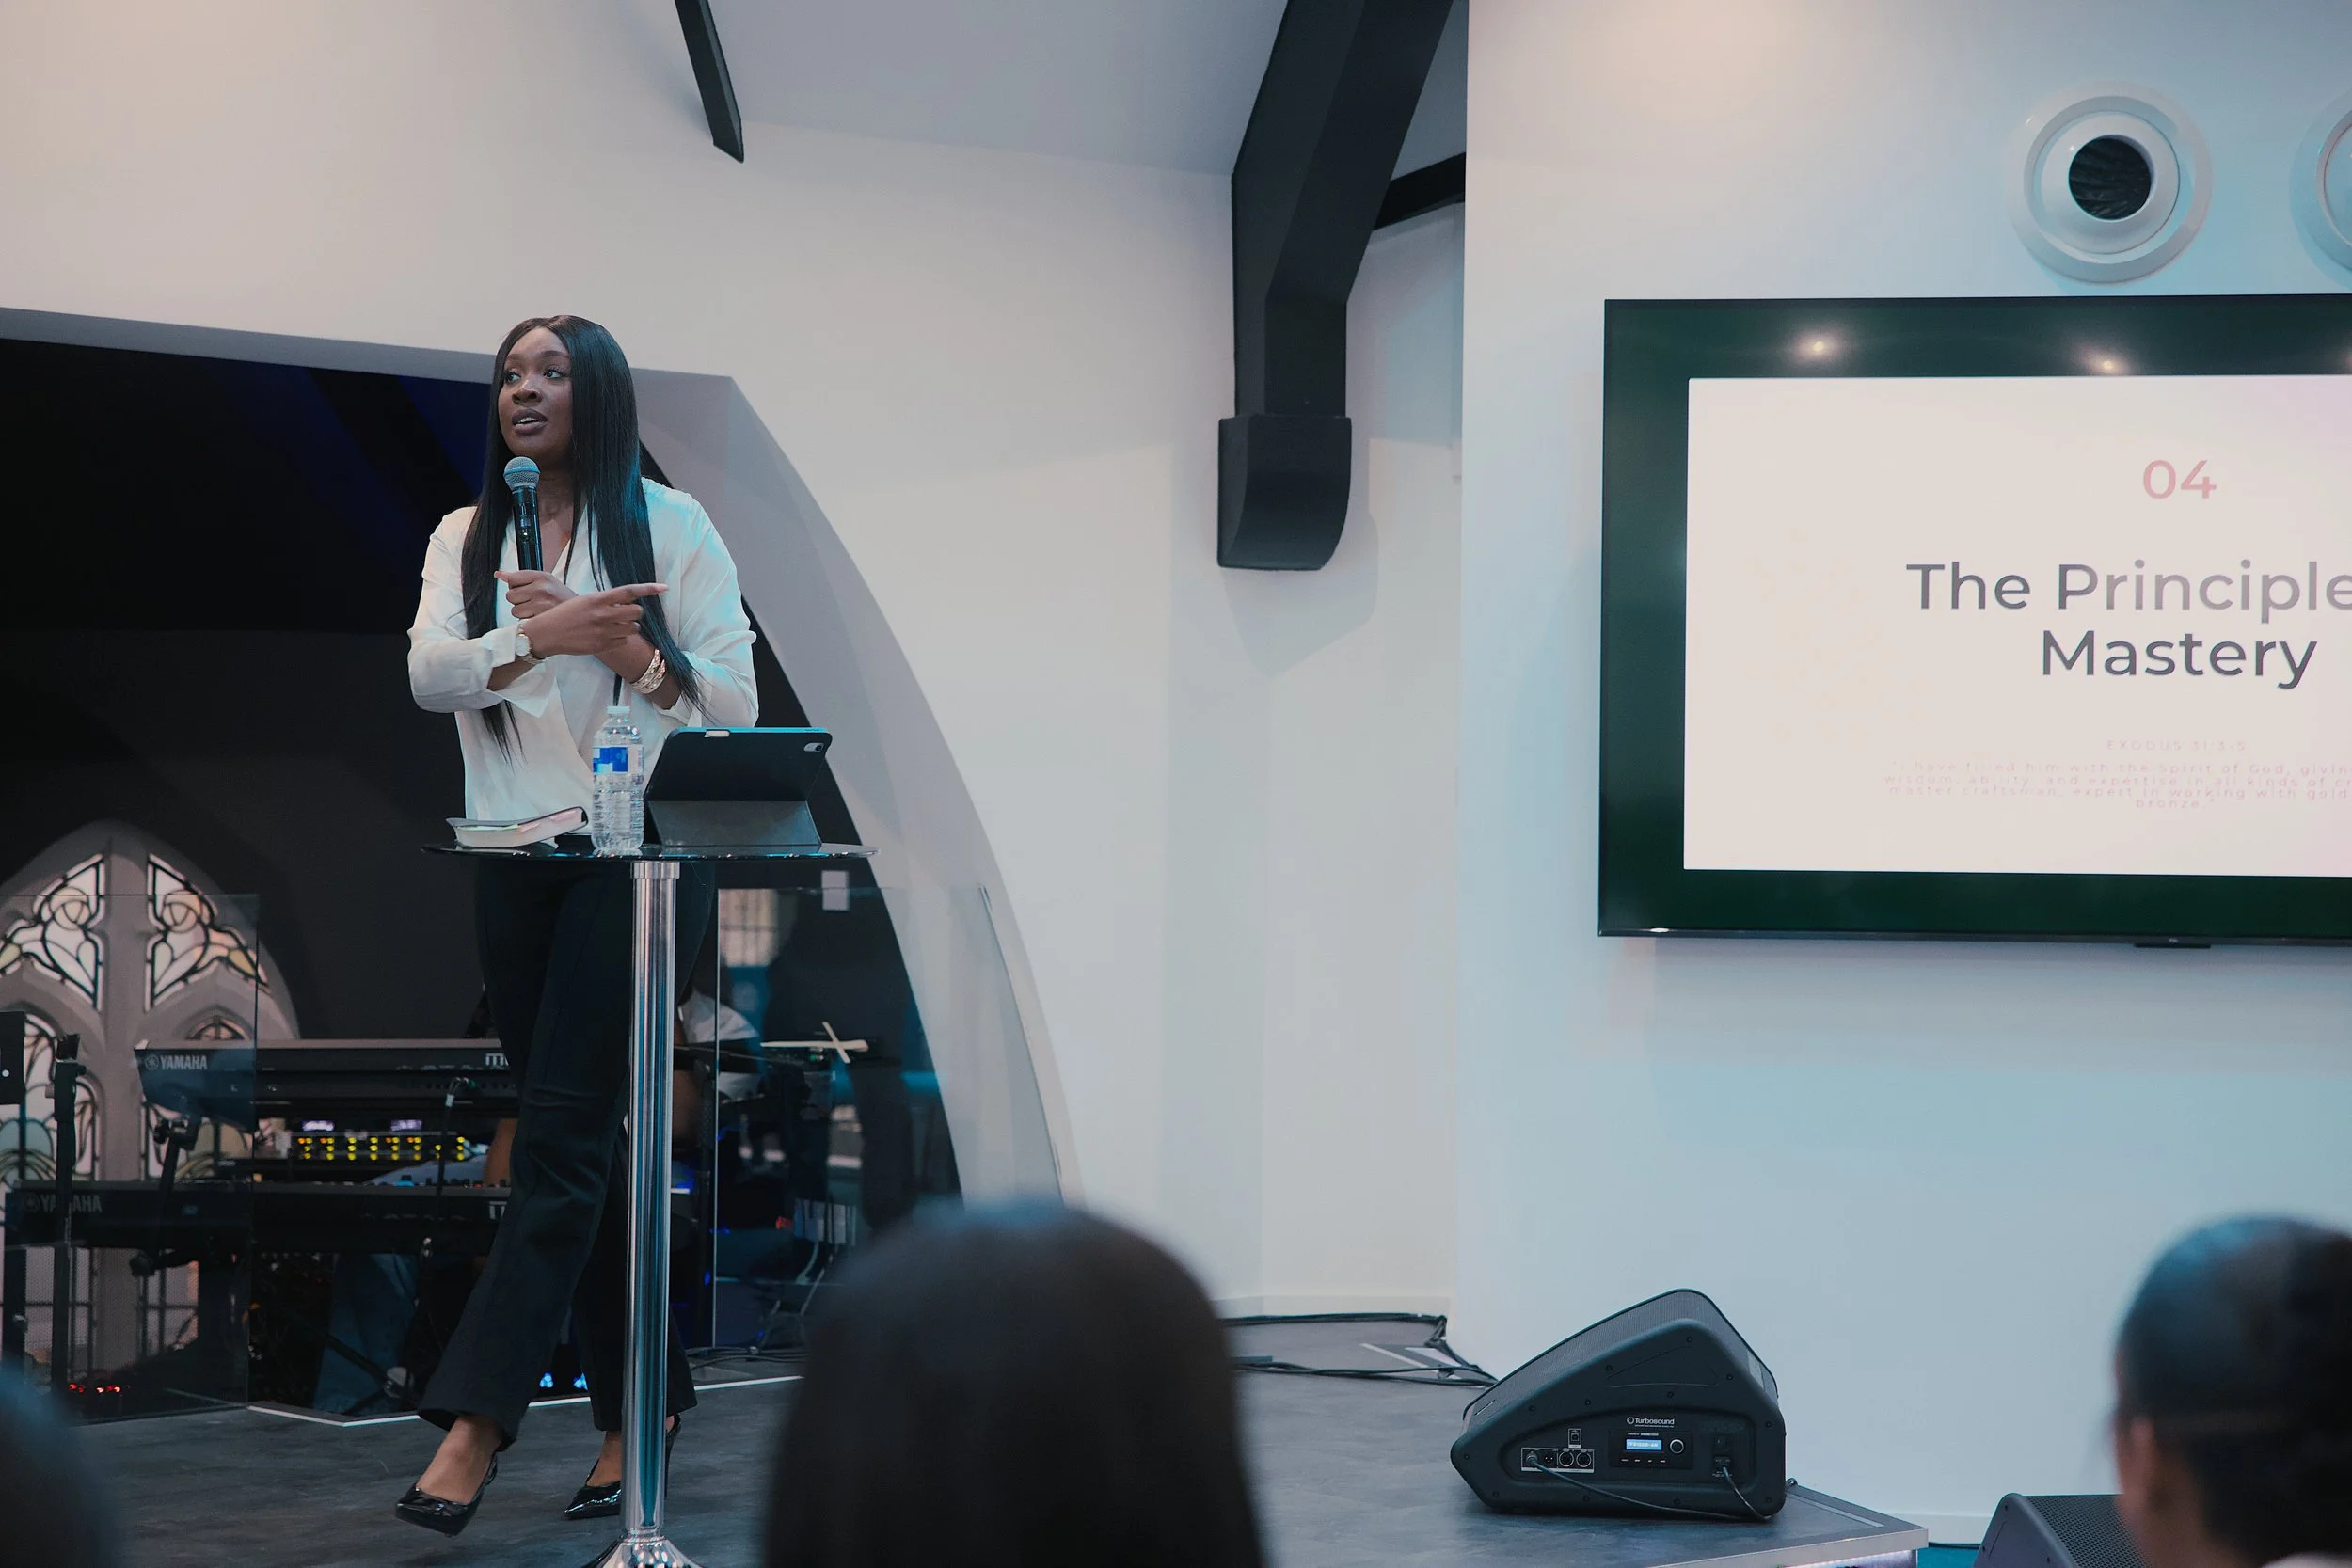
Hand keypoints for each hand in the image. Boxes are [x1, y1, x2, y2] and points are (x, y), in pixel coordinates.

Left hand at [495, 569, 576, 620]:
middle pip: (510, 594)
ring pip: (514, 609)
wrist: (582, 616)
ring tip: (537, 611)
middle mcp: (542, 588)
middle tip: (533, 602)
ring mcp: (540, 604)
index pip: (512, 578)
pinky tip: (539, 618)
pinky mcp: (539, 618)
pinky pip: (520, 620)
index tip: (525, 590)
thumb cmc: (563, 601)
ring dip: (522, 612)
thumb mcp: (546, 582)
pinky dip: (527, 621)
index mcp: (543, 576)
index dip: (516, 586)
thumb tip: (500, 574)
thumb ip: (522, 577)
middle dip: (518, 600)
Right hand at [516, 583, 666, 657]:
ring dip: (629, 626)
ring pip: (633, 628)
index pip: (629, 591)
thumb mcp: (584, 601)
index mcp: (598, 599)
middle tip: (624, 614)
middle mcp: (603, 614)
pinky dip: (620, 639)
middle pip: (637, 612)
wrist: (547, 633)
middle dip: (634, 613)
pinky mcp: (603, 646)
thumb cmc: (565, 614)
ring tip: (615, 625)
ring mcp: (604, 631)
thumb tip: (625, 602)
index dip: (649, 589)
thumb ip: (605, 601)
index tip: (664, 588)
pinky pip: (623, 641)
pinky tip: (607, 636)